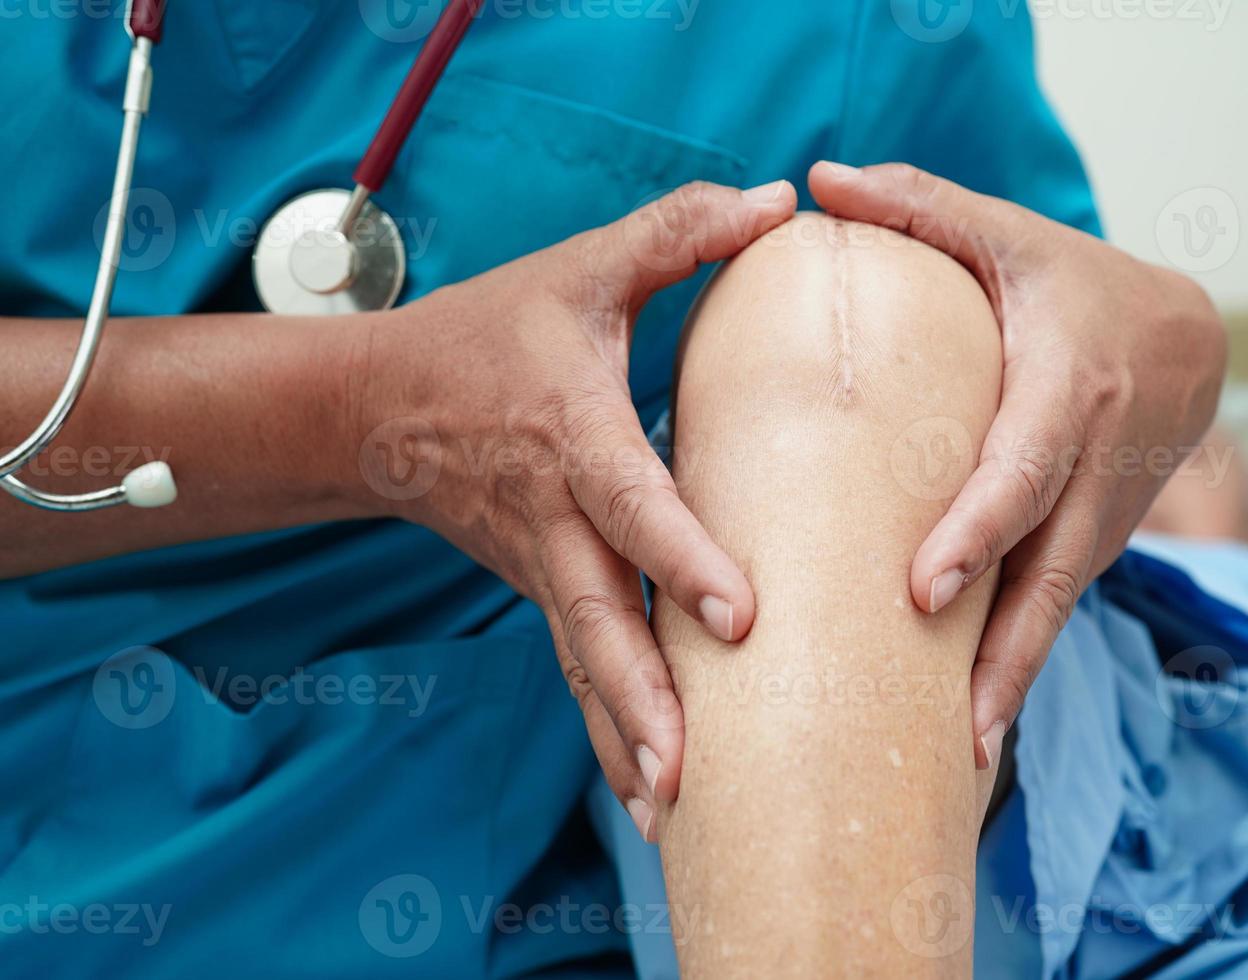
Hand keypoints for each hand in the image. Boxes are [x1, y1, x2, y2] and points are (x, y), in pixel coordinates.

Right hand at [356, 180, 797, 836]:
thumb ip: (676, 233)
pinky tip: (654, 800)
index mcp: (571, 437)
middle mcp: (553, 519)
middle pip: (597, 622)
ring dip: (624, 741)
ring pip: (585, 663)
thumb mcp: (579, 270)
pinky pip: (581, 666)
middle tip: (693, 772)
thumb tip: (780, 202)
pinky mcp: (545, 591)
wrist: (379, 408)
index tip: (740, 616)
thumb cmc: (490, 335)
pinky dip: (612, 734)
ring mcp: (542, 567)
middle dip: (642, 700)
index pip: (630, 504)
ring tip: (676, 819)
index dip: (682, 557)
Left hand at [809, 161, 1225, 766]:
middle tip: (954, 730)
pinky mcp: (1092, 542)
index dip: (979, 530)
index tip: (924, 589)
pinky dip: (1017, 662)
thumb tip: (818, 184)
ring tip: (961, 758)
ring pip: (1057, 607)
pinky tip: (969, 725)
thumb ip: (920, 206)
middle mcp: (1094, 464)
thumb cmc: (1073, 282)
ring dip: (1015, 681)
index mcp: (1067, 384)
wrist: (1183, 336)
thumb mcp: (1009, 235)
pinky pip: (1050, 605)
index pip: (1021, 470)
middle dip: (1006, 653)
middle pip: (1052, 571)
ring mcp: (1102, 515)